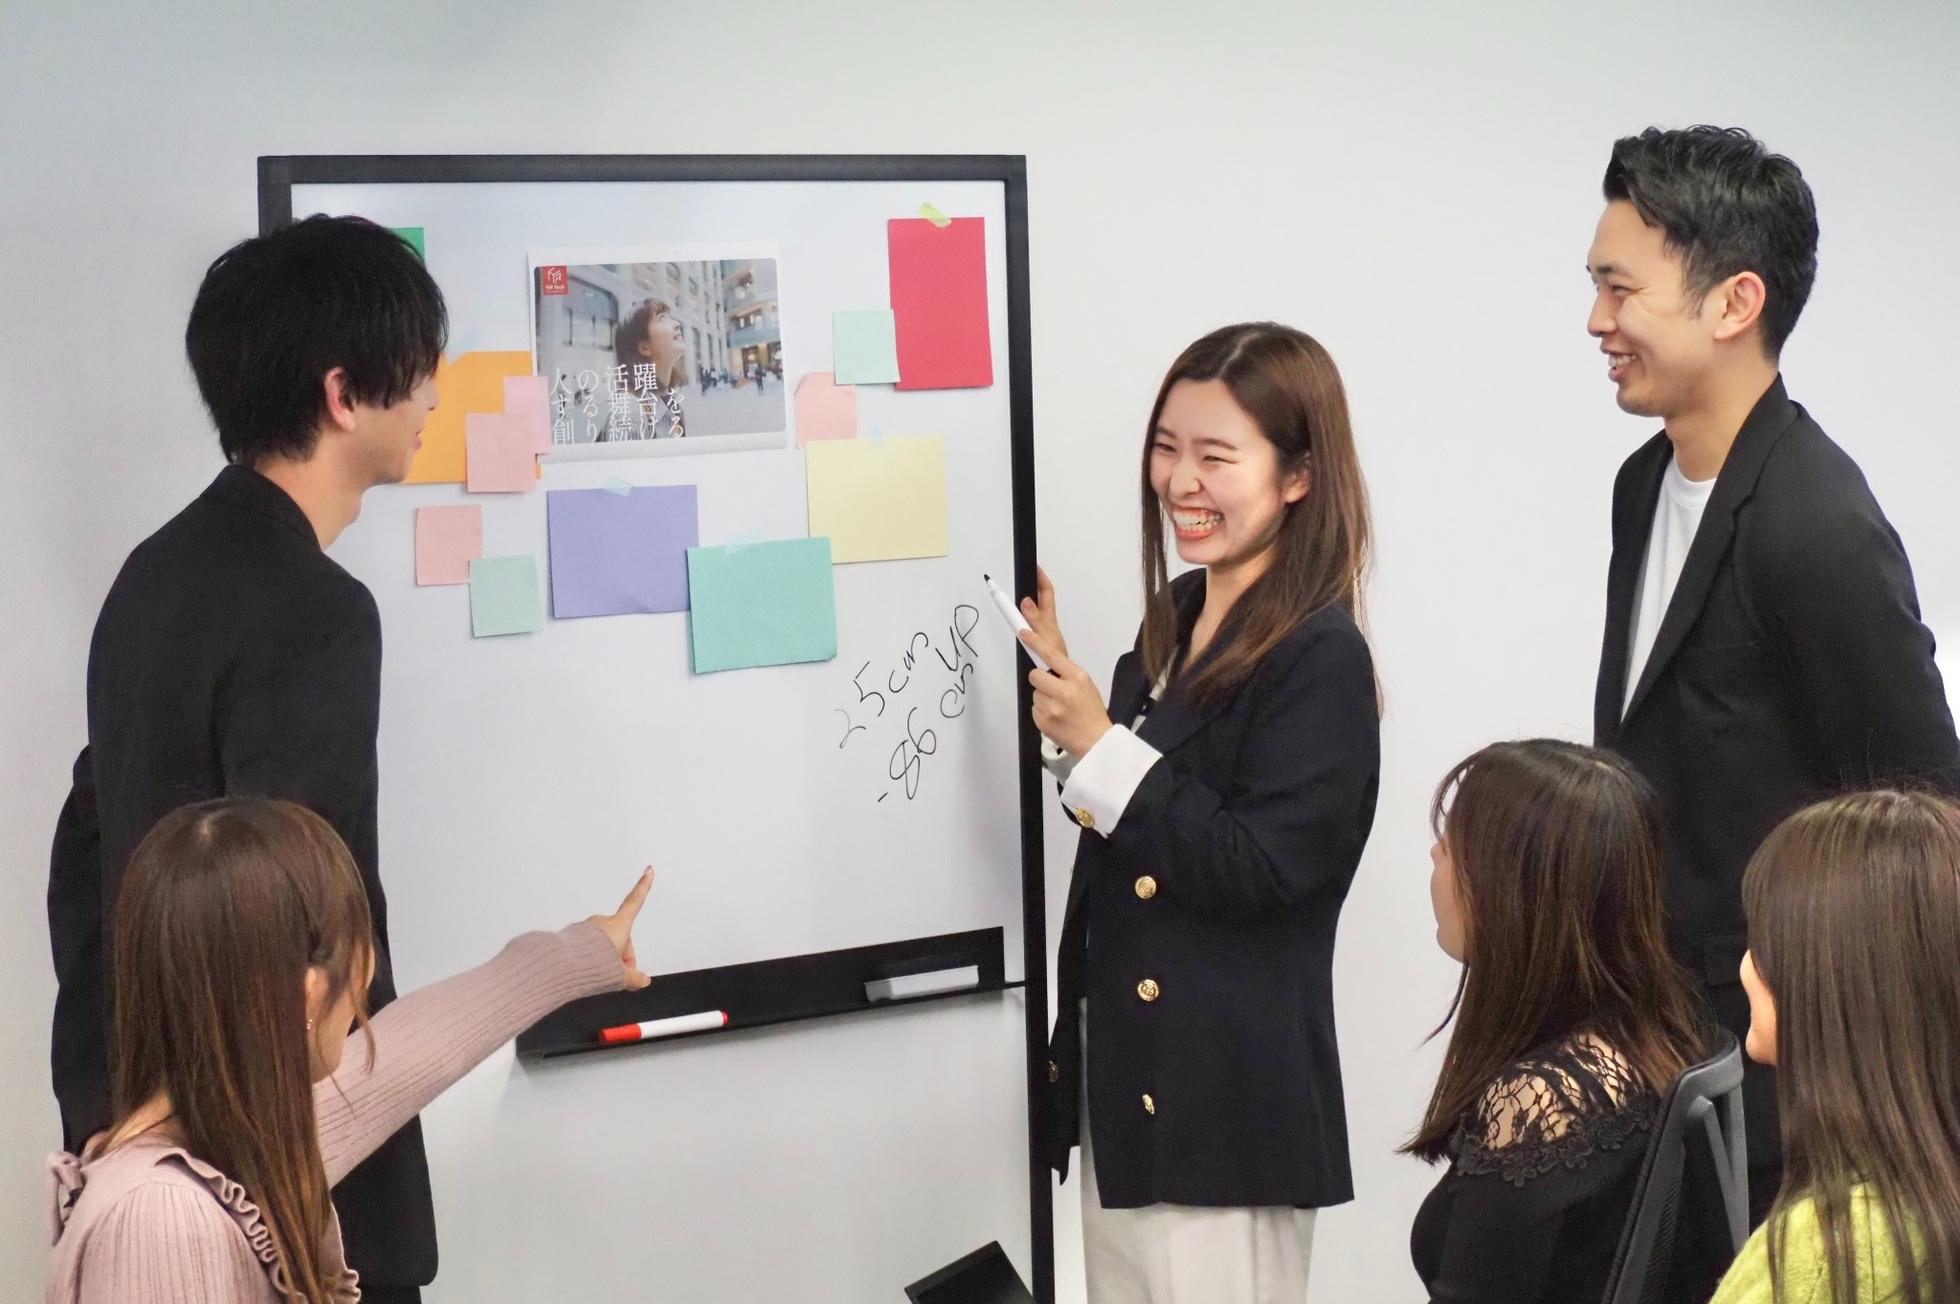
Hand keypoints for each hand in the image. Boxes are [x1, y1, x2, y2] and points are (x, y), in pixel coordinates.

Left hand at [586, 867, 653, 990]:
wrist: (561, 966)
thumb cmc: (589, 964)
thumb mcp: (620, 976)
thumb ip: (633, 977)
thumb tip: (642, 980)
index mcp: (619, 926)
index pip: (636, 901)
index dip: (644, 885)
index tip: (648, 870)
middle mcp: (603, 923)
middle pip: (621, 938)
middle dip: (621, 957)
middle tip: (616, 975)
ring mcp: (587, 928)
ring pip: (604, 944)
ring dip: (605, 958)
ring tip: (597, 974)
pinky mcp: (574, 937)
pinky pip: (588, 947)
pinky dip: (590, 957)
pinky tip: (585, 970)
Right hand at [1018, 566, 1069, 662]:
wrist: (1058, 679)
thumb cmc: (1056, 660)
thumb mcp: (1044, 637)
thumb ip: (1035, 620)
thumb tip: (1027, 601)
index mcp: (1048, 620)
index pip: (1046, 593)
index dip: (1041, 579)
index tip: (1035, 567)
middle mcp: (1045, 624)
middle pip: (1038, 600)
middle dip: (1032, 587)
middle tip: (1025, 576)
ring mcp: (1041, 634)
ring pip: (1031, 614)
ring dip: (1025, 605)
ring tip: (1016, 596)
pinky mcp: (1036, 643)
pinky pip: (1027, 628)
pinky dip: (1021, 622)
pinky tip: (1018, 624)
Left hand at [1018, 618, 1113, 759]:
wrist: (1096, 741)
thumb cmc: (1091, 712)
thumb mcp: (1086, 685)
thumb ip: (1066, 672)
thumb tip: (1045, 663)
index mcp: (1077, 677)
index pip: (1051, 655)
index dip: (1035, 642)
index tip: (1024, 633)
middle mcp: (1064, 691)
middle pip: (1035, 675)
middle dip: (1040, 680)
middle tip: (1053, 689)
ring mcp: (1052, 708)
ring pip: (1035, 693)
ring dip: (1043, 698)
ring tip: (1059, 707)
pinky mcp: (1043, 721)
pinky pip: (1034, 708)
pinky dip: (1042, 711)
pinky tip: (1056, 717)